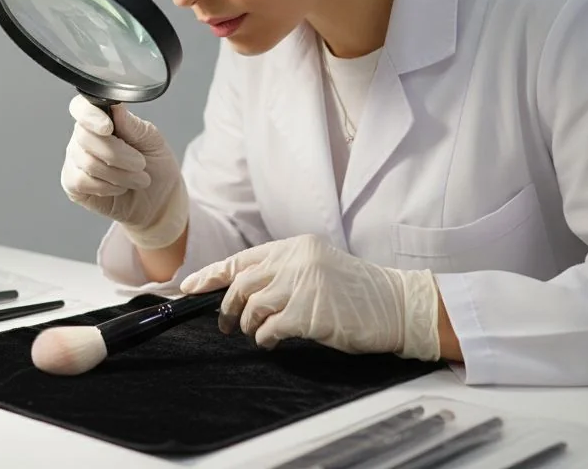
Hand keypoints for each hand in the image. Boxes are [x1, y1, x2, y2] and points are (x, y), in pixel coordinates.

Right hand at [60, 95, 187, 249]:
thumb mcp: (153, 142)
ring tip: (139, 179)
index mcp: (101, 119)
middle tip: (141, 164)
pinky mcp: (72, 183)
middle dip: (118, 154)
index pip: (81, 107)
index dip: (90, 115)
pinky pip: (81, 181)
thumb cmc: (156, 166)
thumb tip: (117, 108)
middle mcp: (83, 137)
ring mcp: (75, 160)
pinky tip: (120, 188)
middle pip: (86, 137)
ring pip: (88, 162)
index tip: (108, 127)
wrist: (158, 200)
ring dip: (119, 174)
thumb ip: (134, 126)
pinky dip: (107, 187)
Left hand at [179, 234, 440, 359]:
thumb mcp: (319, 267)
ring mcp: (303, 285)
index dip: (211, 274)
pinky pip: (268, 328)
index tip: (189, 287)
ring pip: (251, 307)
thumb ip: (286, 271)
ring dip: (247, 325)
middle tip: (226, 325)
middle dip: (226, 308)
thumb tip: (243, 291)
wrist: (398, 306)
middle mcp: (297, 260)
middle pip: (241, 284)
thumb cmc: (359, 293)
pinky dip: (264, 338)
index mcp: (297, 246)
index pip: (243, 259)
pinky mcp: (309, 313)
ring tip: (257, 333)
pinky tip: (272, 341)